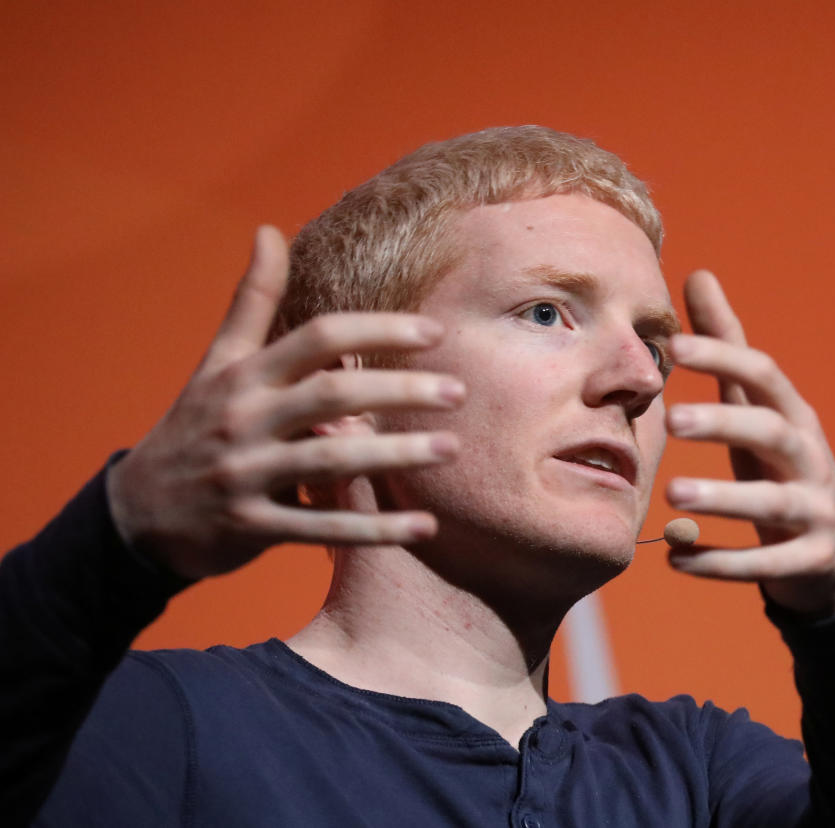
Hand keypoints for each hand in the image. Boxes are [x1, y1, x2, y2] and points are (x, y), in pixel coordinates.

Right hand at [105, 226, 462, 579]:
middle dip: (400, 390)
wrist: (137, 513)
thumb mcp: (217, 361)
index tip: (434, 332)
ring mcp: (247, 475)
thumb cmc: (194, 426)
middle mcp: (245, 420)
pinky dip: (375, 529)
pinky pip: (323, 528)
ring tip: (452, 448)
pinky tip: (425, 526)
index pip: (319, 337)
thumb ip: (253, 300)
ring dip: (397, 455)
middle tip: (459, 390)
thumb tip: (269, 229)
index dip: (378, 330)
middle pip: (333, 396)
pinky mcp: (253, 527)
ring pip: (332, 460)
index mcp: (244, 375)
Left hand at [663, 270, 834, 616]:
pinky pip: (767, 564)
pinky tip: (674, 558)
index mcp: (793, 414)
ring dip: (724, 498)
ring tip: (672, 495)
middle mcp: (810, 457)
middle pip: (773, 431)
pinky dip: (722, 563)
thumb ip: (726, 347)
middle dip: (725, 422)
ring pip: (774, 502)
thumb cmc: (778, 464)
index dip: (723, 357)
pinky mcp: (811, 559)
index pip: (763, 375)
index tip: (673, 346)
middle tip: (672, 418)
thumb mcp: (756, 407)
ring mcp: (817, 510)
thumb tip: (697, 274)